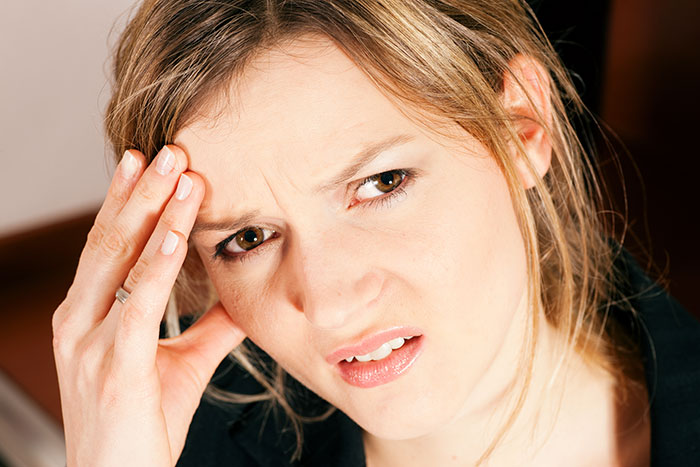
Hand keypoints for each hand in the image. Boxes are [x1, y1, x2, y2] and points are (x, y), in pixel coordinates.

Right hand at [52, 146, 245, 465]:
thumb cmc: (144, 421)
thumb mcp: (181, 362)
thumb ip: (209, 326)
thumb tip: (243, 295)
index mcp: (88, 314)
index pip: (109, 244)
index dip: (131, 201)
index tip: (153, 162)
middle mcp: (78, 319)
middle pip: (110, 240)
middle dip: (141, 190)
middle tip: (169, 147)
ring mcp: (87, 341)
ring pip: (120, 260)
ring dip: (153, 210)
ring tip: (178, 170)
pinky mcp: (112, 365)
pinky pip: (138, 302)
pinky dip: (160, 261)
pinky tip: (180, 231)